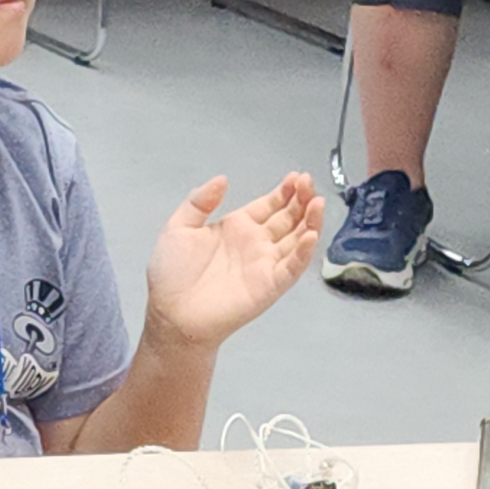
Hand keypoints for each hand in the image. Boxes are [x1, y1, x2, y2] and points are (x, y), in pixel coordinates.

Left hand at [139, 172, 321, 347]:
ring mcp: (265, 264)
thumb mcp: (179, 227)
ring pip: (297, 240)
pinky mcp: (270, 285)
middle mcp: (256, 244)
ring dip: (310, 221)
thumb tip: (222, 179)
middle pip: (288, 219)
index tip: (297, 176)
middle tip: (310, 182)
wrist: (172, 312)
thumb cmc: (172, 273)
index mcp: (237, 228)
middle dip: (302, 200)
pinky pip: (292, 267)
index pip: (269, 206)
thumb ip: (200, 201)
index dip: (285, 192)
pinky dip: (303, 252)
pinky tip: (311, 234)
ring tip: (318, 202)